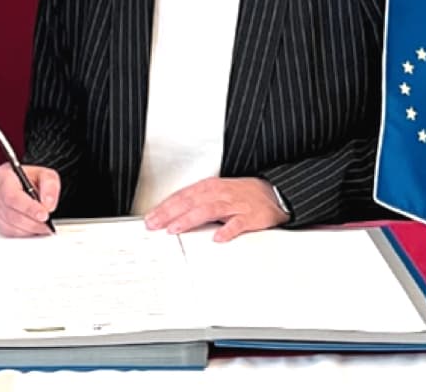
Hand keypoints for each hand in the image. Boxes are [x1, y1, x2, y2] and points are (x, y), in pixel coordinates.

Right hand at [0, 162, 58, 236]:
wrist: (18, 181)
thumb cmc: (28, 177)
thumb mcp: (44, 174)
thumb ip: (50, 186)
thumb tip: (47, 204)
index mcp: (3, 176)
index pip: (12, 196)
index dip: (29, 208)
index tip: (44, 215)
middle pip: (10, 213)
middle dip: (32, 222)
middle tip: (46, 225)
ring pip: (8, 225)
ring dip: (28, 229)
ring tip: (41, 227)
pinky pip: (5, 231)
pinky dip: (21, 232)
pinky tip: (31, 228)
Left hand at [144, 177, 287, 241]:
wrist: (274, 192)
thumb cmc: (242, 194)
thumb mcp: (217, 193)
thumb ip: (196, 202)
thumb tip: (171, 214)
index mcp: (210, 187)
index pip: (183, 196)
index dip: (165, 206)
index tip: (151, 217)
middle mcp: (220, 194)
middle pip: (191, 202)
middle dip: (170, 213)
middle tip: (155, 224)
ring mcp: (235, 205)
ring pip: (209, 210)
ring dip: (190, 219)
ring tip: (176, 228)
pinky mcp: (250, 216)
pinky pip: (238, 224)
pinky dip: (227, 230)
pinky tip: (218, 237)